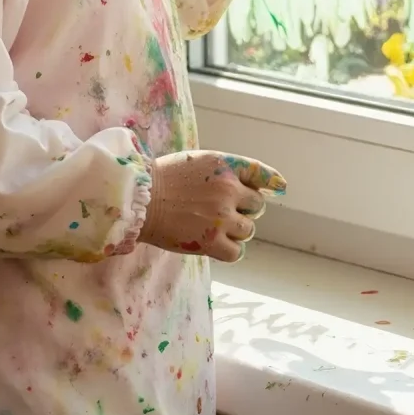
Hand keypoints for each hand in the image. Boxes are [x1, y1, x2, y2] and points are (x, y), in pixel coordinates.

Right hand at [140, 151, 287, 263]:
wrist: (138, 200)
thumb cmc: (163, 179)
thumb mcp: (198, 162)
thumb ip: (228, 171)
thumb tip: (268, 187)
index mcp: (225, 165)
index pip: (261, 173)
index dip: (270, 183)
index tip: (275, 189)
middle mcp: (228, 189)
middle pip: (257, 205)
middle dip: (244, 209)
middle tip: (221, 211)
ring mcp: (221, 217)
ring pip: (248, 229)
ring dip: (236, 230)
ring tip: (212, 227)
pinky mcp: (211, 241)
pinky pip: (237, 252)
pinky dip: (230, 250)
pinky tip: (215, 244)